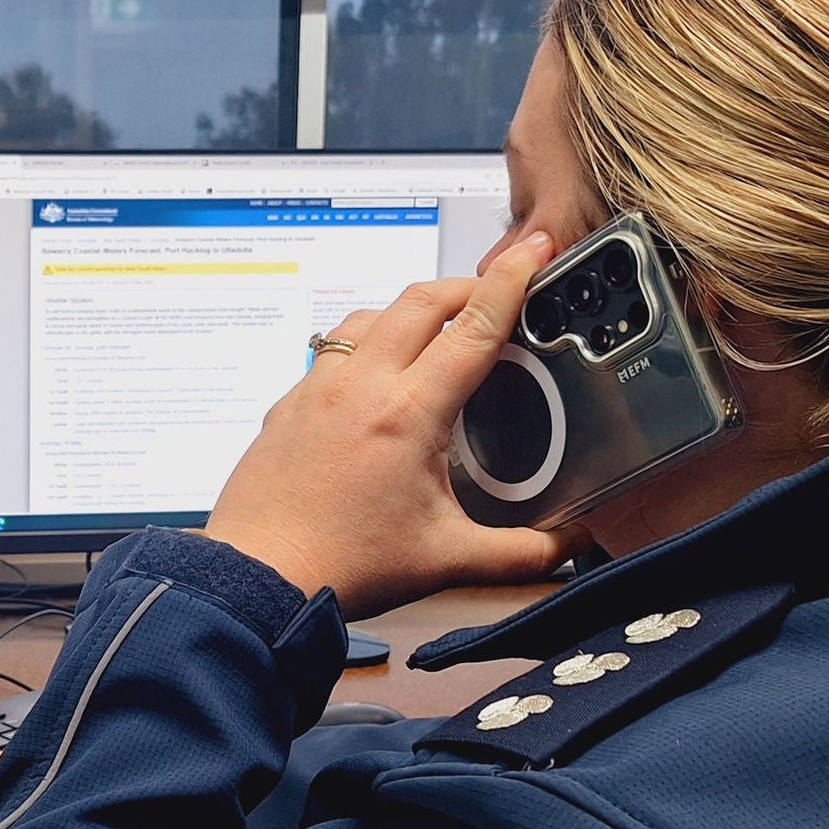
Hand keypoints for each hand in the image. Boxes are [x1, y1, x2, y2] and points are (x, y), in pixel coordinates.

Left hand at [205, 231, 589, 618]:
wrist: (259, 579)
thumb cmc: (343, 565)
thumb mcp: (448, 560)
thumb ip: (522, 553)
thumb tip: (569, 546)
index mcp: (408, 413)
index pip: (473, 327)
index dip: (511, 281)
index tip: (533, 249)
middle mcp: (360, 386)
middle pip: (421, 301)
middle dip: (465, 285)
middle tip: (495, 291)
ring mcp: (317, 390)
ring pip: (370, 317)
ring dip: (410, 311)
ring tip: (437, 328)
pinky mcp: (288, 406)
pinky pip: (331, 352)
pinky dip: (364, 345)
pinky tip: (375, 376)